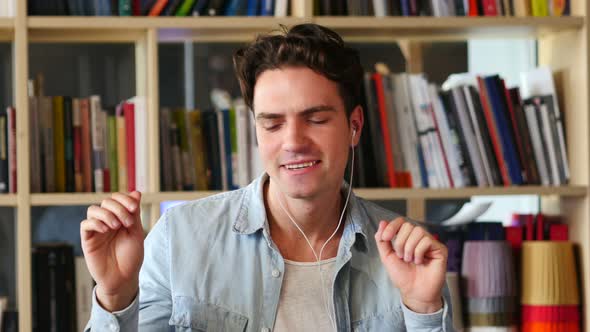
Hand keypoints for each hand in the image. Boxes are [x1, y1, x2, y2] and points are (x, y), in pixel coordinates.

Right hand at [80, 191, 143, 311]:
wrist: (123, 278)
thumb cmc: (131, 257)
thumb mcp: (136, 232)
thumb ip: (134, 213)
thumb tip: (136, 192)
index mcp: (120, 217)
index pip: (117, 199)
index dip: (125, 199)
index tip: (134, 208)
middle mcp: (107, 221)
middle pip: (106, 202)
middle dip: (118, 208)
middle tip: (128, 223)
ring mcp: (97, 230)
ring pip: (93, 210)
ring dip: (106, 214)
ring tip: (116, 226)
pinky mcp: (87, 240)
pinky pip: (85, 224)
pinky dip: (95, 223)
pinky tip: (106, 230)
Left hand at [374, 218, 446, 313]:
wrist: (414, 292)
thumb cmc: (403, 276)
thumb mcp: (387, 257)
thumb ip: (382, 240)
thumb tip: (382, 223)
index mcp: (407, 238)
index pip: (401, 222)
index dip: (392, 226)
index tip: (386, 238)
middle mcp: (419, 238)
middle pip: (408, 226)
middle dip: (400, 242)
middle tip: (402, 257)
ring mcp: (430, 243)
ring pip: (418, 231)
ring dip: (409, 248)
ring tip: (410, 260)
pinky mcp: (440, 249)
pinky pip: (427, 240)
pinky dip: (419, 252)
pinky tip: (420, 262)